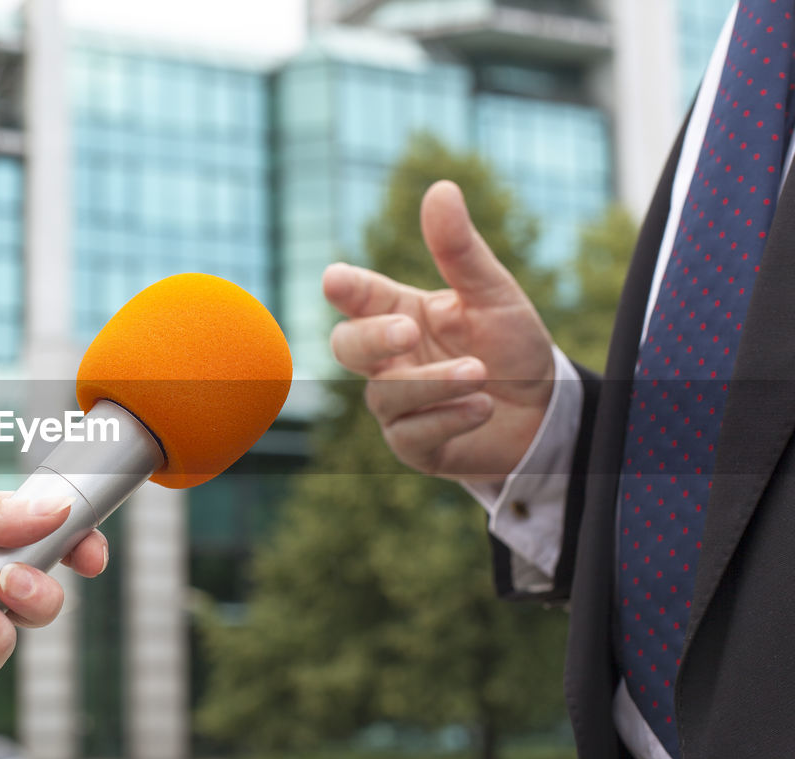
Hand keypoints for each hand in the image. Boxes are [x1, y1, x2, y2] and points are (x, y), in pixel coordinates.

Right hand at [325, 180, 555, 482]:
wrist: (547, 411)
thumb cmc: (513, 346)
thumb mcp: (495, 294)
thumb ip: (460, 250)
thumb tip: (441, 188)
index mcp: (400, 313)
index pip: (360, 298)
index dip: (346, 289)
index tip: (336, 279)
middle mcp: (390, 360)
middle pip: (348, 347)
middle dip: (372, 339)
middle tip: (408, 330)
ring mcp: (397, 405)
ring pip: (386, 394)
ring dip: (433, 382)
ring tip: (482, 372)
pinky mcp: (414, 446)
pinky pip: (410, 435)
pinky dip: (447, 418)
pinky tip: (483, 407)